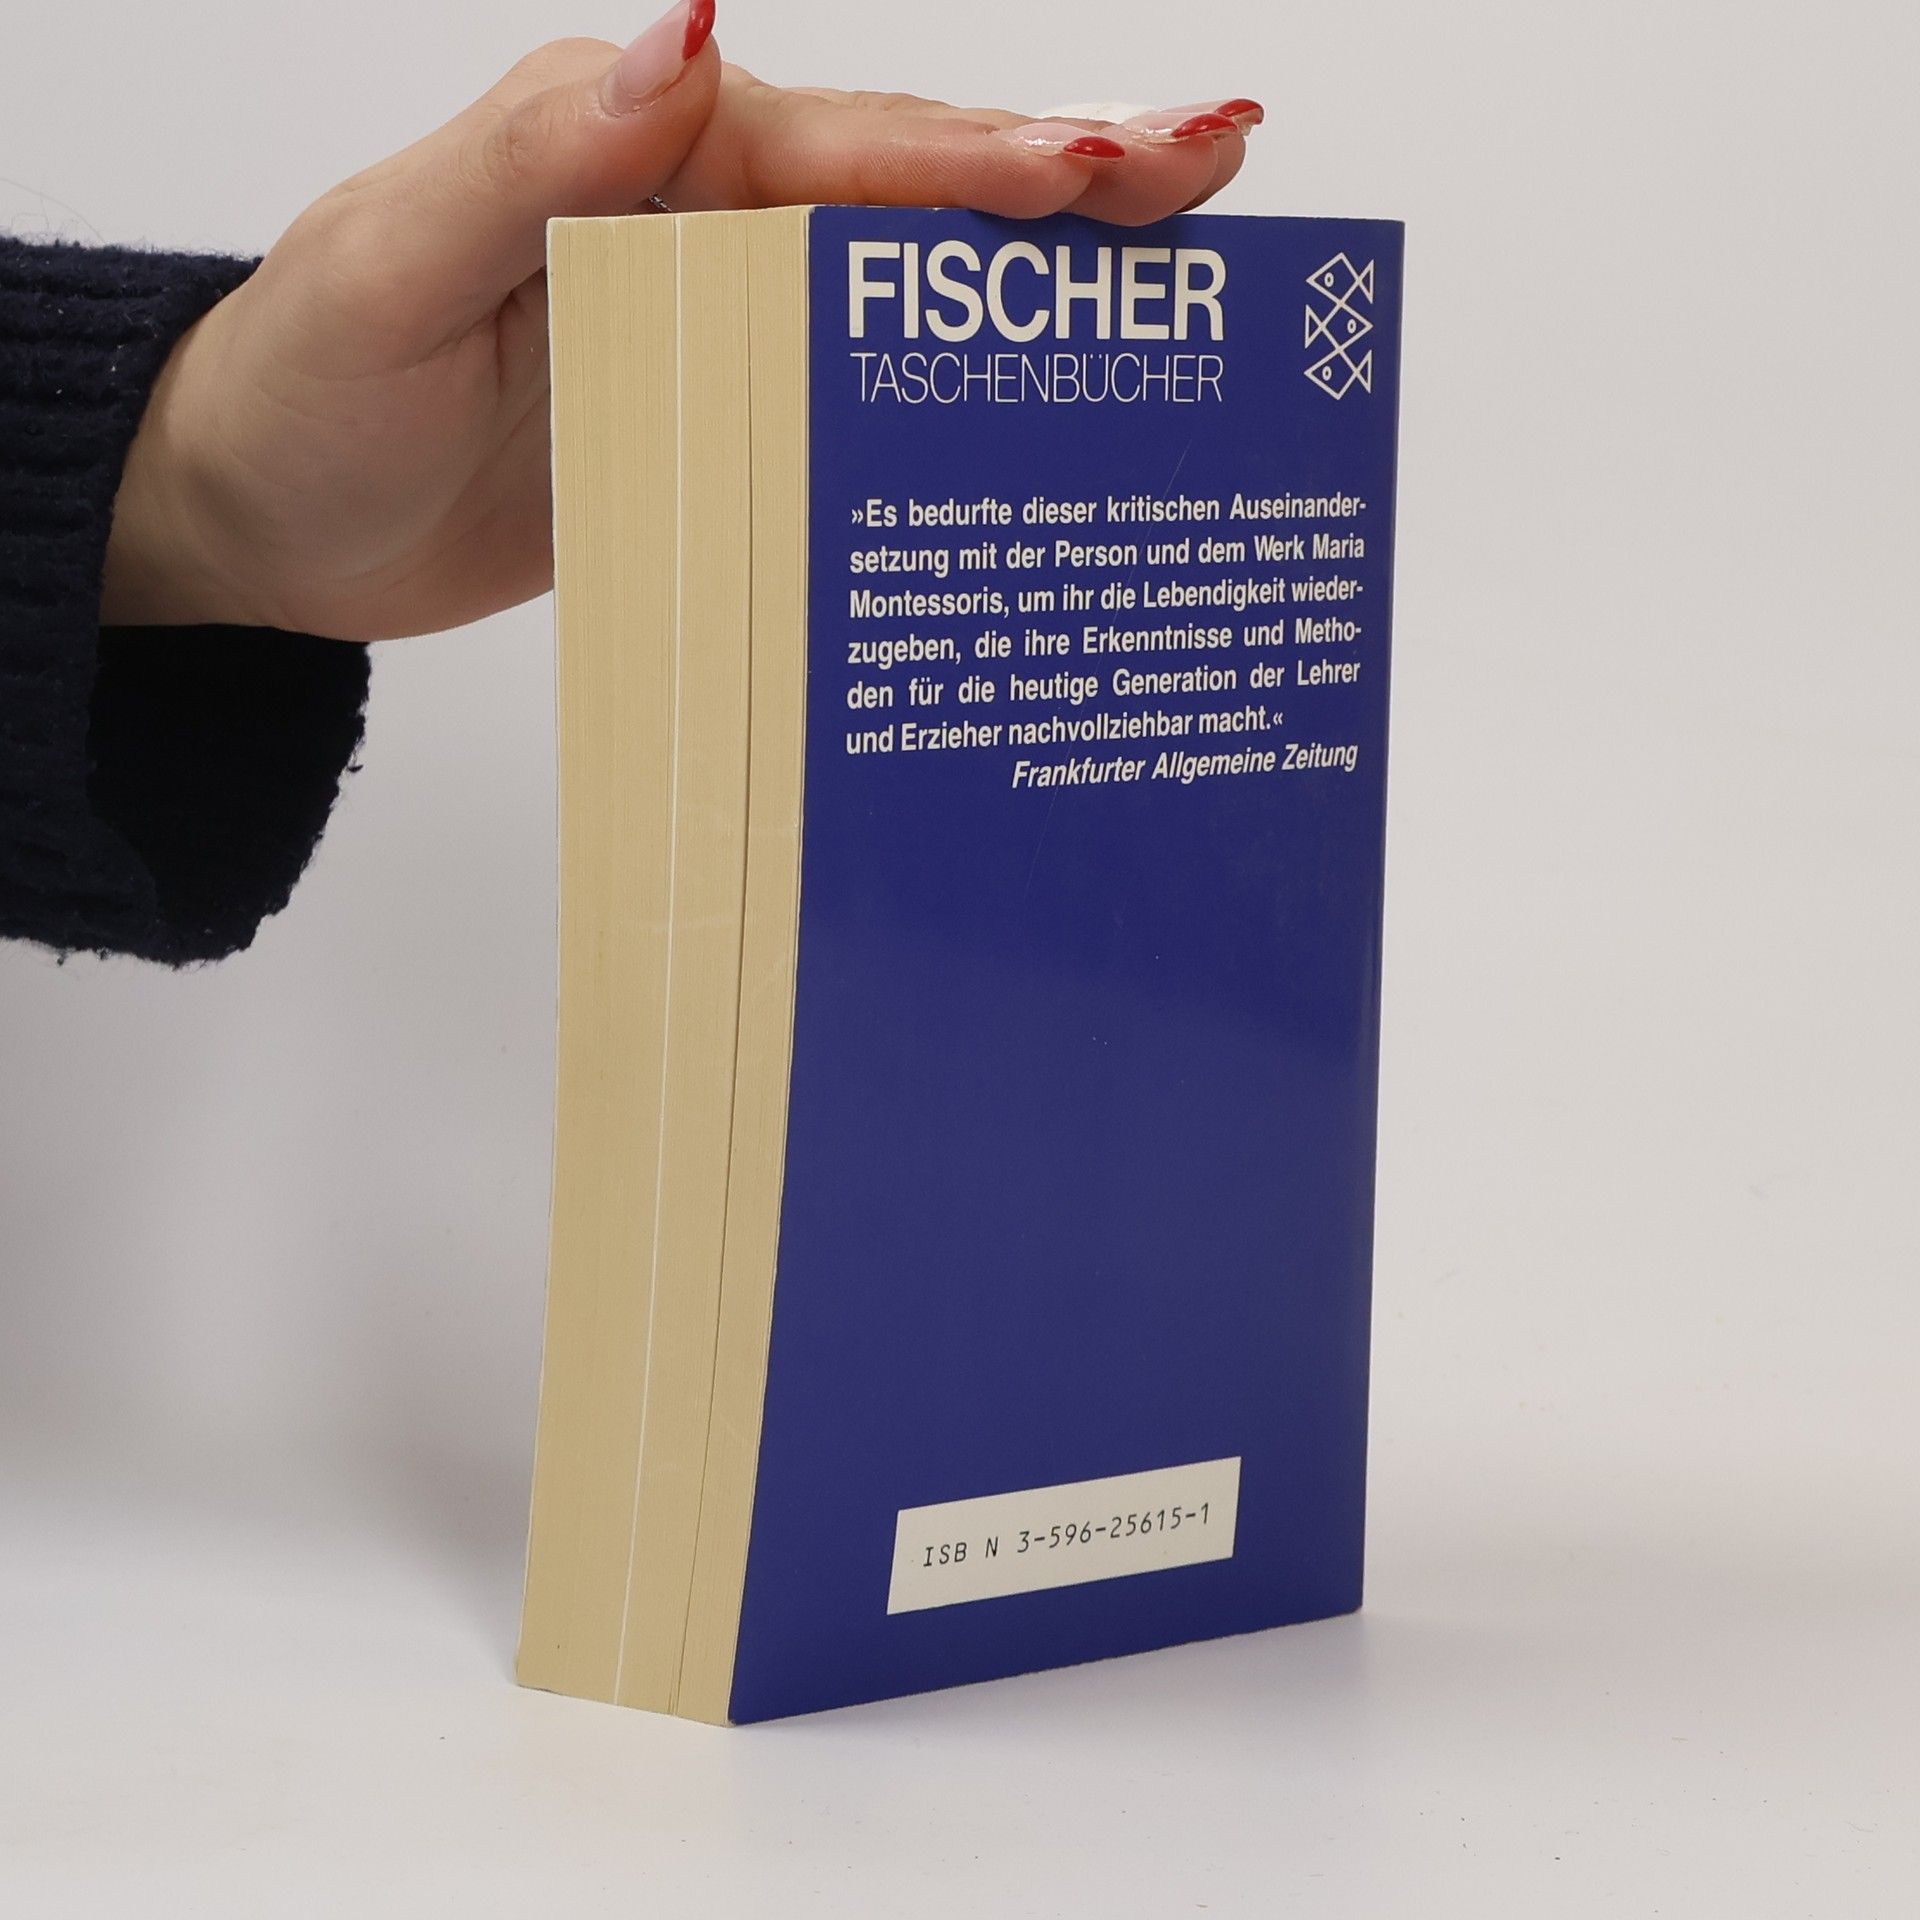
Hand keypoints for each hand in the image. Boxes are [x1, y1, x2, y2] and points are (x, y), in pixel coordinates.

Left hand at [102, 3, 1259, 640]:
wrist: (271, 524)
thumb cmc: (307, 393)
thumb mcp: (391, 267)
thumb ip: (529, 158)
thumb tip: (681, 36)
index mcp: (643, 160)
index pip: (844, 146)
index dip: (980, 158)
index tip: (1109, 169)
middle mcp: (701, 230)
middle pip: (911, 203)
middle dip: (1068, 191)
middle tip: (1218, 181)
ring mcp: (719, 337)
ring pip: (907, 307)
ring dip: (1038, 299)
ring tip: (1179, 300)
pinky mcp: (719, 431)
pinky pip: (855, 411)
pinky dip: (951, 416)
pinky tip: (1033, 439)